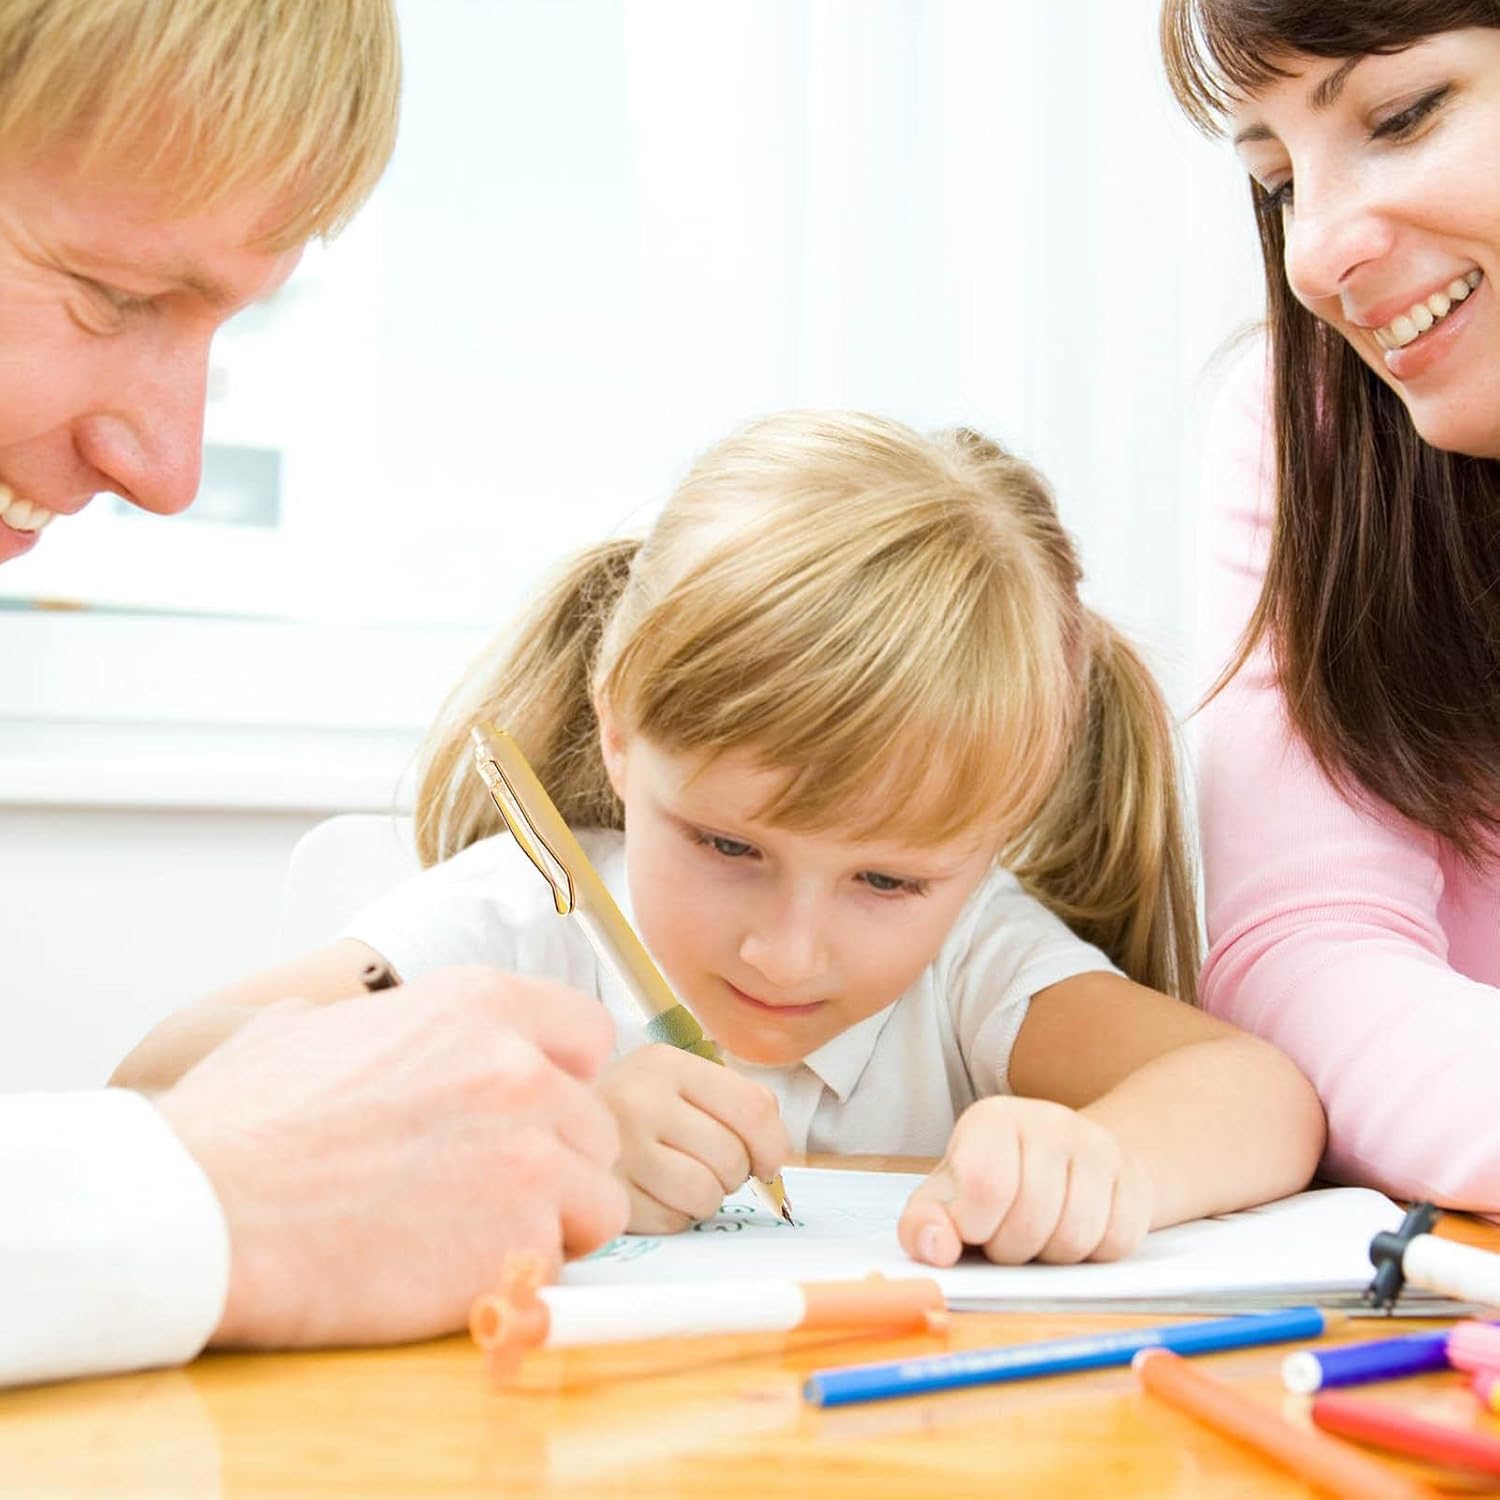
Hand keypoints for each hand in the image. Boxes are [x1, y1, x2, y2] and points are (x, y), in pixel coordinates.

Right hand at [155, 966, 628, 1348]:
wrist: (202, 1214)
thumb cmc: (239, 1125)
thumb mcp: (307, 1028)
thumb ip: (374, 1022)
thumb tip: (362, 1025)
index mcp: (478, 1004)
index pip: (588, 1034)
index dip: (565, 1076)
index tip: (536, 1110)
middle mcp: (522, 1070)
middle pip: (595, 1123)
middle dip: (554, 1157)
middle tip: (485, 1187)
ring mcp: (530, 1158)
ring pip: (597, 1198)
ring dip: (550, 1221)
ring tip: (471, 1234)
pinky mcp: (519, 1242)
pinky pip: (558, 1263)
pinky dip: (519, 1273)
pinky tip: (451, 1271)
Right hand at [598, 1044, 788, 1232]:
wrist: (554, 1128)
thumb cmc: (634, 1110)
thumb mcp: (679, 1081)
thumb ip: (734, 1100)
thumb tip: (773, 1152)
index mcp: (666, 1063)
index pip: (751, 1107)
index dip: (773, 1144)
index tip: (768, 1162)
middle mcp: (639, 1099)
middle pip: (731, 1156)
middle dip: (734, 1173)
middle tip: (711, 1167)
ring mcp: (617, 1149)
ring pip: (705, 1193)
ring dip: (706, 1198)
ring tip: (684, 1181)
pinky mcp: (606, 1193)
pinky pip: (672, 1220)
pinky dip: (675, 1216)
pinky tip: (656, 1195)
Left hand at [898, 1097, 1151, 1265]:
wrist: (1067, 1161)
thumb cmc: (997, 1182)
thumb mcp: (949, 1194)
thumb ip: (925, 1221)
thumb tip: (934, 1247)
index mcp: (994, 1119)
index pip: (987, 1183)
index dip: (975, 1226)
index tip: (973, 1229)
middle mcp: (1050, 1121)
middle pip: (1032, 1218)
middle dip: (1012, 1248)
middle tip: (1007, 1235)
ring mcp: (1099, 1147)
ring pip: (1077, 1236)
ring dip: (1052, 1256)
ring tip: (1040, 1234)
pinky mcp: (1135, 1178)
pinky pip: (1116, 1243)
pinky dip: (1092, 1255)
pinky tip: (1074, 1231)